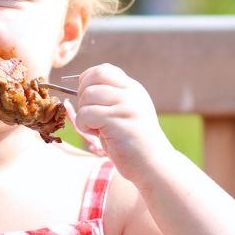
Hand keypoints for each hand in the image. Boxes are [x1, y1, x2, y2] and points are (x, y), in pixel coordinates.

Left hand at [74, 64, 175, 181]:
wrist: (154, 165)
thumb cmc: (132, 142)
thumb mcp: (124, 112)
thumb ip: (109, 97)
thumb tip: (80, 84)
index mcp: (133, 89)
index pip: (104, 69)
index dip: (87, 80)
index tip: (88, 98)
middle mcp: (131, 94)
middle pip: (93, 79)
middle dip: (82, 96)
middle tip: (91, 115)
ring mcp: (127, 106)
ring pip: (87, 96)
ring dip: (83, 114)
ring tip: (96, 127)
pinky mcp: (118, 121)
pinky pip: (86, 114)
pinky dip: (84, 125)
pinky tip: (98, 134)